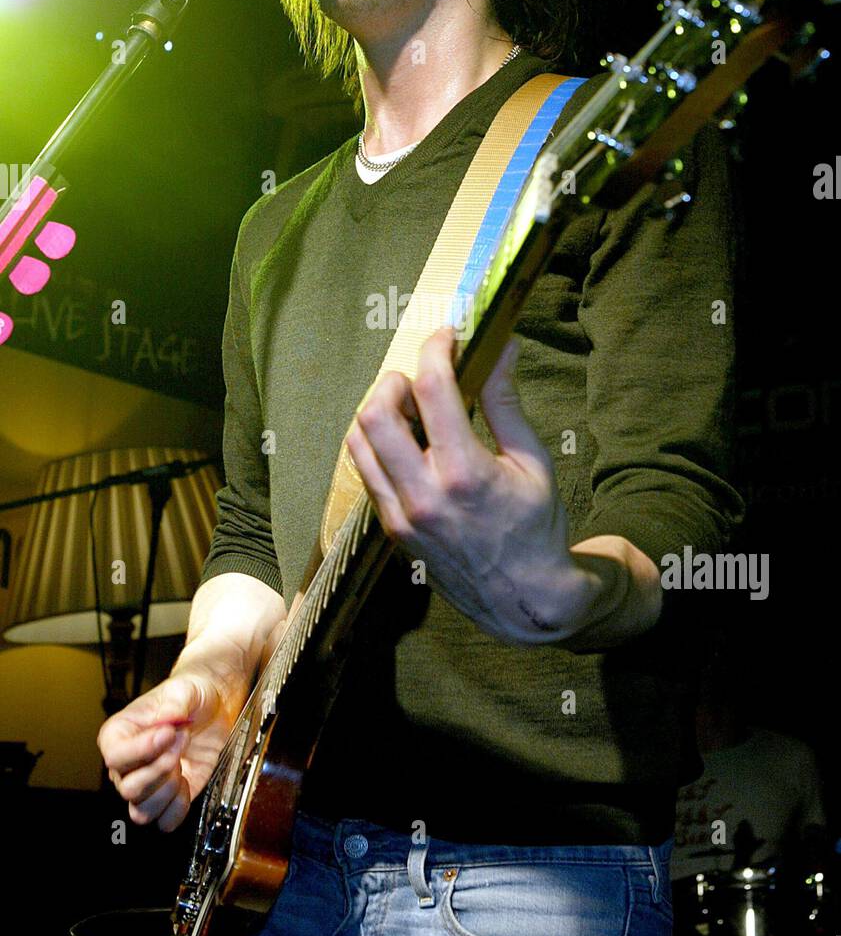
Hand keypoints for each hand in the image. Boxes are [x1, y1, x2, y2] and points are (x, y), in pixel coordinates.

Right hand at [97, 668, 246, 831]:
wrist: (212, 706)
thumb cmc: (189, 695)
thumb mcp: (183, 689)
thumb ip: (174, 703)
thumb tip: (167, 719)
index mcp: (119, 735)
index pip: (115, 756)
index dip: (142, 750)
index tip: (167, 733)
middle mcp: (127, 766)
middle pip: (129, 789)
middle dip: (161, 768)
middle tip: (181, 742)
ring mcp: (147, 785)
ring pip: (142, 811)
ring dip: (169, 790)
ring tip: (183, 763)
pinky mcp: (168, 798)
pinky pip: (166, 821)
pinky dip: (180, 807)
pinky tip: (188, 781)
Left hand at [344, 326, 596, 644]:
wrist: (524, 598)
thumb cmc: (537, 528)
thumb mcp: (532, 461)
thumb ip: (505, 402)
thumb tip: (500, 347)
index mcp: (464, 473)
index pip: (433, 389)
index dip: (436, 350)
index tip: (448, 338)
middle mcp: (423, 495)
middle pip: (375, 414)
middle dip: (393, 381)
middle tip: (420, 377)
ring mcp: (401, 516)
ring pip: (359, 444)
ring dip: (379, 412)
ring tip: (412, 409)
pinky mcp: (392, 530)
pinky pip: (368, 473)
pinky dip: (380, 446)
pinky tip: (410, 443)